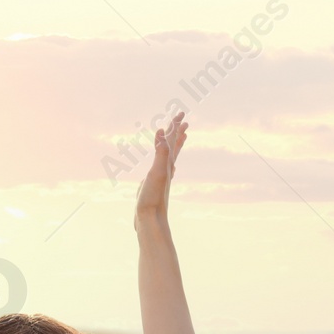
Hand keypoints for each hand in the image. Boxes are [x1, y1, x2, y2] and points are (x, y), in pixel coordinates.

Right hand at [134, 111, 187, 226]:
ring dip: (174, 146)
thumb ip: (161, 152)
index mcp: (167, 164)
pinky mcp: (155, 185)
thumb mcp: (157, 172)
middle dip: (178, 133)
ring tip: (179, 138)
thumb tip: (163, 132)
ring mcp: (161, 177)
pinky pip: (162, 168)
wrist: (150, 221)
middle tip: (184, 121)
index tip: (180, 113)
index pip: (172, 140)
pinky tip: (167, 165)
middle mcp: (167, 169)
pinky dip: (165, 161)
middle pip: (174, 147)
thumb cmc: (153, 198)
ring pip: (170, 157)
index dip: (175, 126)